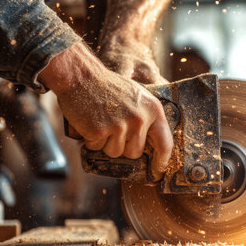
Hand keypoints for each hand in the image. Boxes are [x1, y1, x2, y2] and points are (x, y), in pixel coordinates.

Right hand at [39, 43, 172, 178]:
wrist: (81, 75)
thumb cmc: (108, 86)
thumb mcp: (137, 96)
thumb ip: (147, 117)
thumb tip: (153, 144)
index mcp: (153, 110)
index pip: (165, 143)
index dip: (162, 160)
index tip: (159, 170)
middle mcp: (140, 119)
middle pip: (135, 152)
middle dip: (122, 145)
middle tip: (112, 127)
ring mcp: (121, 125)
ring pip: (115, 152)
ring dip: (105, 143)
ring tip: (101, 121)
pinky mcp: (101, 130)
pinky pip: (97, 148)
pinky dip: (90, 139)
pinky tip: (90, 122)